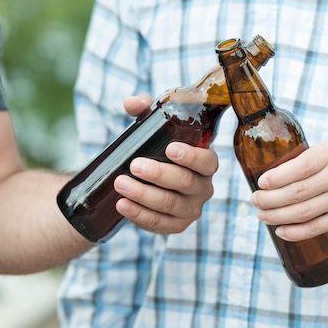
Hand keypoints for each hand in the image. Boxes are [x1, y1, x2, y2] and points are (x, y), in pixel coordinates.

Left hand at [112, 95, 217, 233]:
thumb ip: (144, 109)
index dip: (191, 157)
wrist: (146, 179)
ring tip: (120, 184)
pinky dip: (139, 215)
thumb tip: (131, 103)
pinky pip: (159, 224)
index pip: (207, 161)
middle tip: (134, 165)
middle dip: (158, 174)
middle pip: (185, 183)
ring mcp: (191, 210)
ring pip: (170, 205)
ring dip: (143, 195)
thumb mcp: (153, 127)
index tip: (170, 149)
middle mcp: (203, 188)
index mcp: (205, 163)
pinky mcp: (175, 226)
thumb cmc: (157, 148)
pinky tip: (122, 205)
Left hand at [250, 142, 327, 241]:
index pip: (299, 168)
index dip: (276, 178)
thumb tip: (264, 179)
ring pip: (302, 212)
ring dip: (277, 216)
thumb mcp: (323, 154)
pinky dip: (294, 232)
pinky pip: (314, 228)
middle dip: (270, 199)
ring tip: (262, 215)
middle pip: (296, 193)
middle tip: (255, 201)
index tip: (260, 183)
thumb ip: (299, 161)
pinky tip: (280, 230)